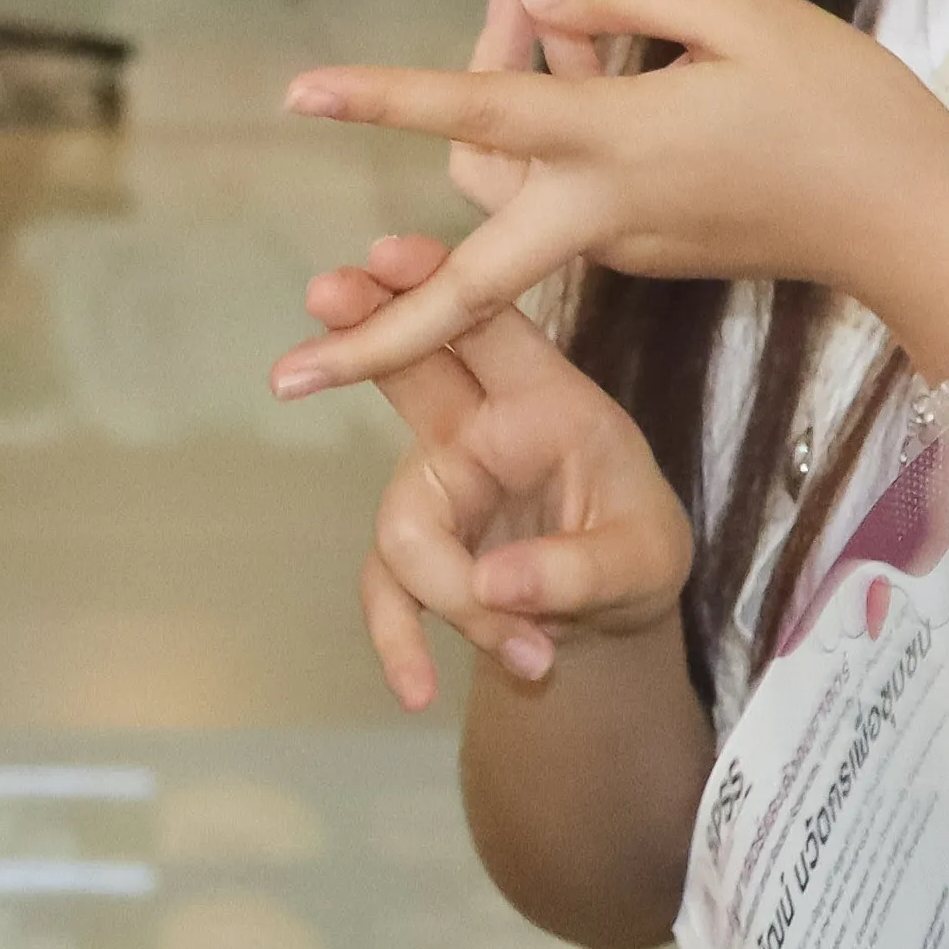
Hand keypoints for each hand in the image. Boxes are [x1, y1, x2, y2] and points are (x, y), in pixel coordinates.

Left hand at [273, 0, 948, 397]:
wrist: (914, 218)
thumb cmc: (843, 101)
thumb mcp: (742, 12)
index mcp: (616, 143)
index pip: (478, 114)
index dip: (385, 98)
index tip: (297, 93)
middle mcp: (600, 212)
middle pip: (460, 283)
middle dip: (370, 341)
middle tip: (280, 379)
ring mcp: (621, 245)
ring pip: (507, 200)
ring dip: (486, 122)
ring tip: (542, 15)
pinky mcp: (647, 254)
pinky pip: (561, 195)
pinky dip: (548, 134)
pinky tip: (594, 50)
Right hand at [296, 231, 694, 707]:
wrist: (614, 614)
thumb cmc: (637, 551)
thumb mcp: (642, 563)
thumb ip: (578, 569)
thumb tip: (492, 585)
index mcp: (546, 400)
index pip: (486, 326)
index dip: (431, 286)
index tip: (380, 258)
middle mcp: (481, 426)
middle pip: (407, 370)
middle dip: (358, 343)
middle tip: (306, 333)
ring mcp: (439, 482)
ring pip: (403, 521)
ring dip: (451, 596)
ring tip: (532, 655)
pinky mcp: (420, 543)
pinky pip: (388, 586)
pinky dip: (401, 638)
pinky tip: (418, 690)